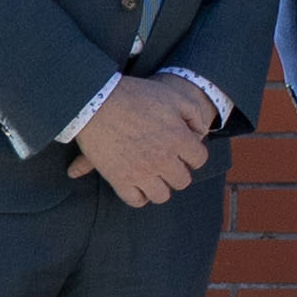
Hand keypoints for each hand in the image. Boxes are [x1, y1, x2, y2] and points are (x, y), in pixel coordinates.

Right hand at [66, 74, 210, 208]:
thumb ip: (192, 114)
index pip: (199, 160)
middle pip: (182, 180)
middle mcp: (163, 159)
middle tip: (168, 163)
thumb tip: (201, 133)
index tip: (184, 151)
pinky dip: (139, 196)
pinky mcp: (119, 179)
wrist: (96, 101)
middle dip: (178, 171)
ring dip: (160, 187)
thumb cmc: (135, 95)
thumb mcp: (172, 96)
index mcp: (179, 139)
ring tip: (153, 176)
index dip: (193, 155)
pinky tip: (138, 185)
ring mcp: (141, 172)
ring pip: (161, 195)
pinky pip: (136, 200)